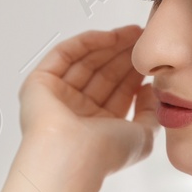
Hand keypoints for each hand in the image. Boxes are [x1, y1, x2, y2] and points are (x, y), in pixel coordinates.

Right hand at [16, 26, 157, 191]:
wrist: (73, 158)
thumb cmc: (105, 154)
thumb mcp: (143, 136)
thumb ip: (151, 113)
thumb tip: (150, 91)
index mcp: (97, 126)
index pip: (118, 91)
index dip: (134, 71)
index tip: (151, 56)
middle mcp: (76, 112)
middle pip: (102, 73)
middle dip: (124, 54)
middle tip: (143, 37)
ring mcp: (57, 96)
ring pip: (85, 61)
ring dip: (109, 45)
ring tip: (133, 33)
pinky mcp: (40, 83)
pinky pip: (65, 54)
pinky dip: (87, 42)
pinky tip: (110, 37)